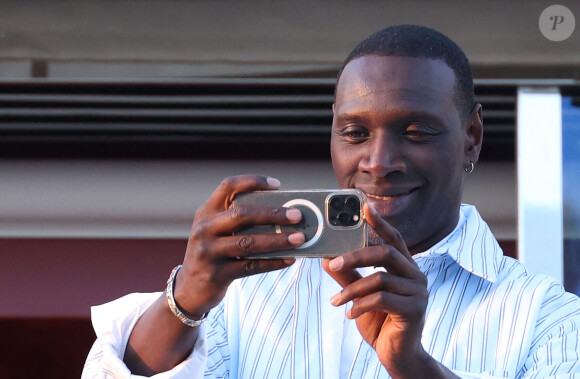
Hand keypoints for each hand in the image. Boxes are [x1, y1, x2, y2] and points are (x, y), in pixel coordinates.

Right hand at [174, 175, 303, 318]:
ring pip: (248, 243)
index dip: (253, 182)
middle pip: (242, 214)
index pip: (228, 186)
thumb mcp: (216, 231)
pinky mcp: (216, 274)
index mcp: (206, 212)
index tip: (277, 185)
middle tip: (297, 216)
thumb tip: (283, 216)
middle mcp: (204, 229)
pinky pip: (251, 266)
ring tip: (300, 239)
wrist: (189, 289)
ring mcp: (208, 252)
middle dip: (273, 214)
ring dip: (277, 240)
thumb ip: (239, 220)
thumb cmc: (213, 253)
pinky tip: (289, 259)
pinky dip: (273, 262)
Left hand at [322, 203, 438, 377]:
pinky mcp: (415, 311)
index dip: (380, 222)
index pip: (394, 238)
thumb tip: (326, 257)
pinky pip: (383, 299)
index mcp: (404, 267)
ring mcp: (418, 293)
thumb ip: (347, 275)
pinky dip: (361, 305)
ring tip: (335, 301)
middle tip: (333, 261)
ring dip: (352, 289)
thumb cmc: (379, 321)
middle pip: (387, 252)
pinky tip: (350, 314)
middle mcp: (415, 275)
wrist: (396, 355)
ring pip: (381, 278)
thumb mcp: (359, 295)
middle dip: (357, 254)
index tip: (365, 207)